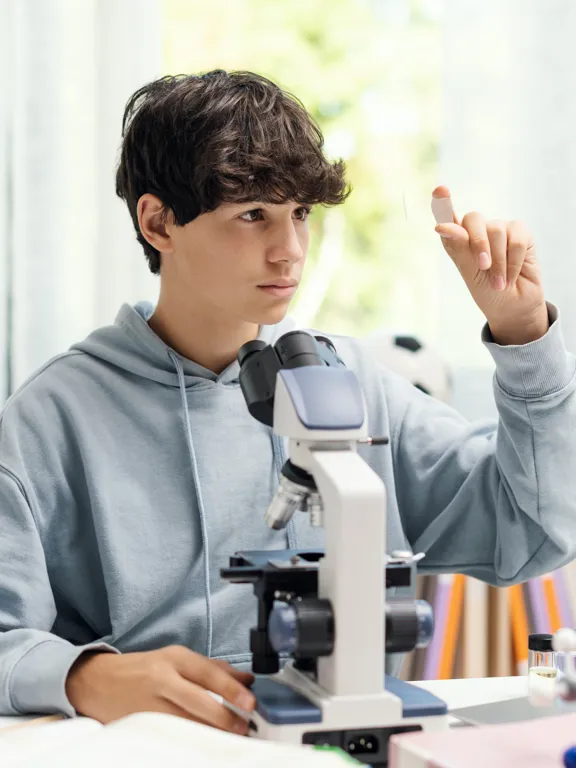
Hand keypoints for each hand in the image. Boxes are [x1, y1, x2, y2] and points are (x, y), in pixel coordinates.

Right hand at [66, 646, 254, 733]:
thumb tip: (246, 679)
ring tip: (231, 737)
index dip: (231, 688)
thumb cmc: (144, 669)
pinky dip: (190, 739)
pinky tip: (203, 744)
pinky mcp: (141, 724)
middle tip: (244, 726)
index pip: (208, 672)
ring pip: (186, 722)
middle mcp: (163, 678)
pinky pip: (171, 734)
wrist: (99, 682)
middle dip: (225, 716)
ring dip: (211, 732)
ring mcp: (150, 703)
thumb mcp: (177, 659)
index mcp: (174, 658)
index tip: (251, 701)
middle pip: (198, 700)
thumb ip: (212, 669)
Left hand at [432, 186, 548, 344]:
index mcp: (459, 239)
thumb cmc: (487, 290)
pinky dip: (514, 260)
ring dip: (498, 261)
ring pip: (497, 230)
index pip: (448, 216)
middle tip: (483, 267)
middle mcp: (478, 230)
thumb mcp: (469, 272)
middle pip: (474, 219)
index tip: (440, 191)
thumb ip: (458, 247)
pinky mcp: (521, 234)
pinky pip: (517, 238)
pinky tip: (512, 275)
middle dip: (479, 244)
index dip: (443, 203)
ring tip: (499, 282)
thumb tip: (441, 225)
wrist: (512, 306)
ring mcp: (500, 229)